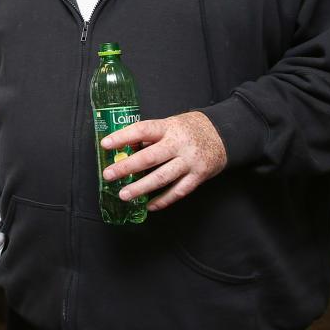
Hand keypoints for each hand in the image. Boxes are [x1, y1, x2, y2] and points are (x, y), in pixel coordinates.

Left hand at [101, 110, 227, 210]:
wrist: (223, 134)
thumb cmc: (190, 130)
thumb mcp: (171, 124)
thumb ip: (150, 137)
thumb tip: (126, 149)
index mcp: (169, 127)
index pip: (143, 130)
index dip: (123, 137)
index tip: (106, 144)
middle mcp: (179, 144)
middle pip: (150, 157)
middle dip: (127, 167)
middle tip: (109, 175)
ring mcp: (190, 161)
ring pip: (162, 177)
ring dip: (141, 188)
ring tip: (124, 195)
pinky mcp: (199, 176)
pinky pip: (178, 191)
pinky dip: (163, 200)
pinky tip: (149, 205)